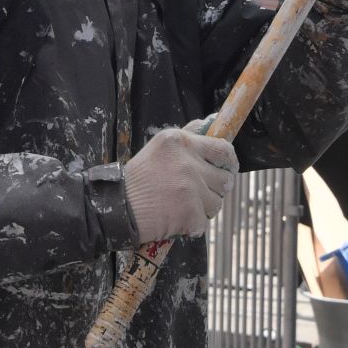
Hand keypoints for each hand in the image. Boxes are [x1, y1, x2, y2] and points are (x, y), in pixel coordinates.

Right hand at [123, 121, 237, 241]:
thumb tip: (210, 123)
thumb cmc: (139, 178)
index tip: (227, 168)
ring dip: (203, 207)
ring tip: (181, 205)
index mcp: (181, 142)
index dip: (229, 161)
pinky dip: (192, 224)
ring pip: (217, 202)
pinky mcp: (191, 213)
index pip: (223, 149)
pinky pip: (204, 221)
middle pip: (224, 179)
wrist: (118, 207)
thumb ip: (188, 135)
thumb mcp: (159, 146)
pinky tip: (175, 218)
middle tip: (198, 192)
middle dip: (215, 188)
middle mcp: (188, 162)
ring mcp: (191, 189)